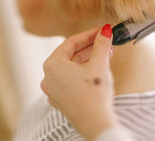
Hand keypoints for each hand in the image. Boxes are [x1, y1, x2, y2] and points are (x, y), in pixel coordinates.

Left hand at [41, 25, 116, 139]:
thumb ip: (101, 44)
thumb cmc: (94, 94)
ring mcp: (53, 90)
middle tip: (105, 41)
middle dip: (89, 47)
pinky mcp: (61, 100)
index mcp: (52, 65)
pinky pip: (70, 79)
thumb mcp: (99, 64)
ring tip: (105, 54)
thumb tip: (106, 30)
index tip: (102, 30)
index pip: (70, 42)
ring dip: (87, 59)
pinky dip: (82, 72)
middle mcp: (48, 77)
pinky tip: (97, 69)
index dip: (88, 34)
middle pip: (70, 55)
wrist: (95, 123)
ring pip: (70, 67)